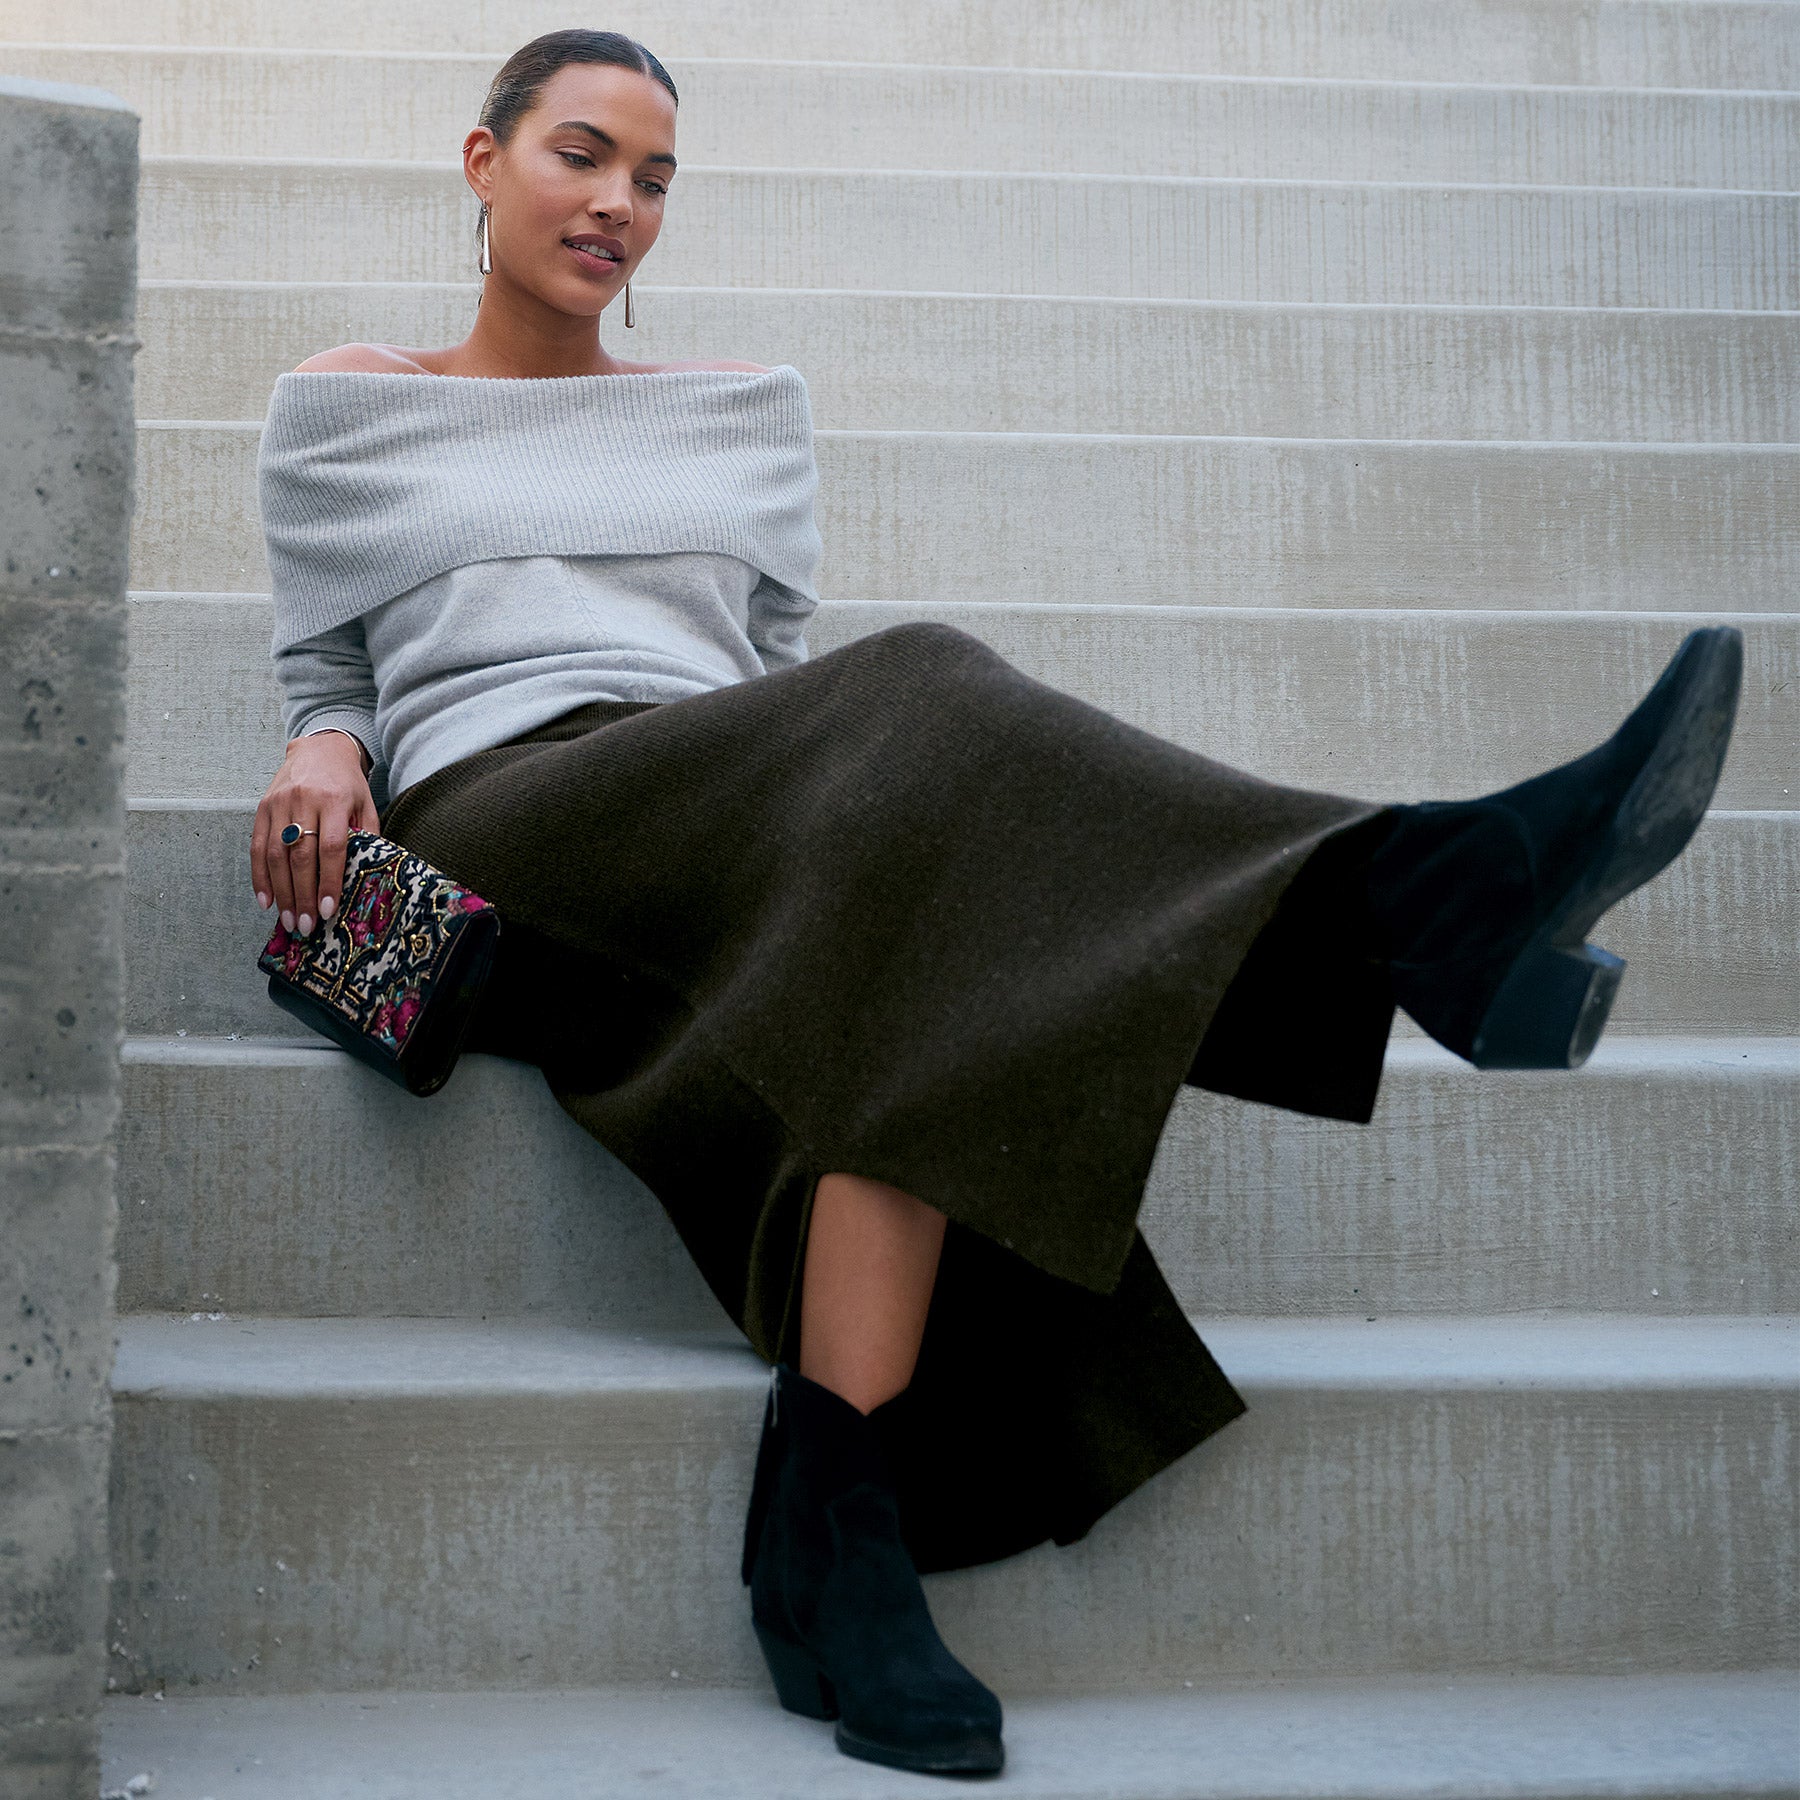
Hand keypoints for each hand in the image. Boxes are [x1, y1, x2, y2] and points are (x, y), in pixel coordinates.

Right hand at [251, 731, 378, 936]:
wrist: (320, 749)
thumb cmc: (348, 785)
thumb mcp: (366, 805)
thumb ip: (367, 838)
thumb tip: (366, 880)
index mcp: (335, 800)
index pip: (331, 847)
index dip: (328, 881)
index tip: (327, 910)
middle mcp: (304, 800)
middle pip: (301, 855)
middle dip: (302, 895)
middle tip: (305, 926)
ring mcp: (279, 803)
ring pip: (276, 854)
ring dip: (281, 892)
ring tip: (288, 920)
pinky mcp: (262, 807)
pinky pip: (257, 846)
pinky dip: (259, 876)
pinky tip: (266, 900)